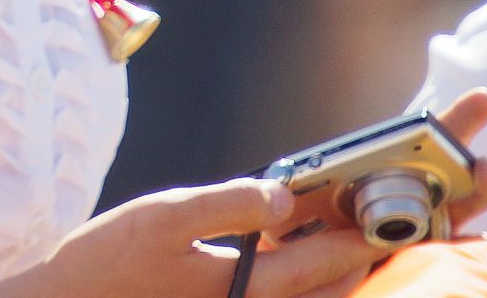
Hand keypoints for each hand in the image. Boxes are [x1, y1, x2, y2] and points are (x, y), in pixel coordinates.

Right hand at [10, 89, 486, 297]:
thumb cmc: (106, 265)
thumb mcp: (160, 223)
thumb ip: (225, 206)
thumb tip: (282, 194)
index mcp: (258, 275)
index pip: (353, 235)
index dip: (408, 194)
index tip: (459, 159)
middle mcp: (274, 290)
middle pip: (374, 246)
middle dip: (436, 204)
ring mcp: (265, 290)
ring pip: (358, 255)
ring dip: (410, 215)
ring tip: (467, 183)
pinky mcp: (250, 283)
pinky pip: (319, 261)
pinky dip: (356, 232)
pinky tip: (378, 201)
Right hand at [12, 178, 371, 297]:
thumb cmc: (108, 262)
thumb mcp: (164, 216)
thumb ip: (227, 204)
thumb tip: (282, 198)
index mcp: (243, 288)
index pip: (318, 266)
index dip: (352, 240)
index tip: (379, 221)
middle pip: (321, 294)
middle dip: (349, 263)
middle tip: (368, 231)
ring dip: (322, 273)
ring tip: (329, 234)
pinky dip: (289, 278)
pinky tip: (277, 248)